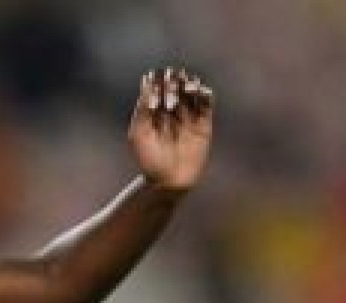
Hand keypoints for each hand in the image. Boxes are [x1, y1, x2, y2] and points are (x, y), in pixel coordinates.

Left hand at [128, 66, 213, 193]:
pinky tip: (199, 91)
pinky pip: (207, 102)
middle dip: (173, 83)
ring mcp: (188, 115)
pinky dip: (204, 93)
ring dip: (189, 85)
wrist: (169, 180)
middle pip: (174, 87)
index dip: (157, 81)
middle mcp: (171, 110)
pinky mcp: (204, 122)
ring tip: (186, 86)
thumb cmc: (149, 159)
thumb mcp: (138, 133)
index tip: (155, 80)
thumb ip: (142, 109)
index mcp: (153, 112)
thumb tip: (148, 84)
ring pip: (191, 91)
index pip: (157, 88)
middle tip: (172, 81)